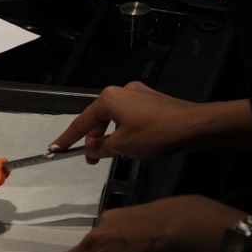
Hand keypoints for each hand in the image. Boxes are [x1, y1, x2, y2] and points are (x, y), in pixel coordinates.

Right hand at [48, 82, 251, 163]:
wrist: (195, 126)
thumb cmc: (159, 132)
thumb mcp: (122, 146)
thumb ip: (101, 148)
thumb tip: (91, 149)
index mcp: (109, 99)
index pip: (81, 123)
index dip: (68, 138)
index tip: (56, 147)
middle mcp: (122, 92)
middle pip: (99, 120)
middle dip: (96, 141)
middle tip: (93, 159)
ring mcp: (139, 95)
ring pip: (117, 120)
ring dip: (114, 138)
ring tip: (119, 155)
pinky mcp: (153, 102)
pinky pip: (132, 118)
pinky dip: (128, 132)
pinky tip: (134, 147)